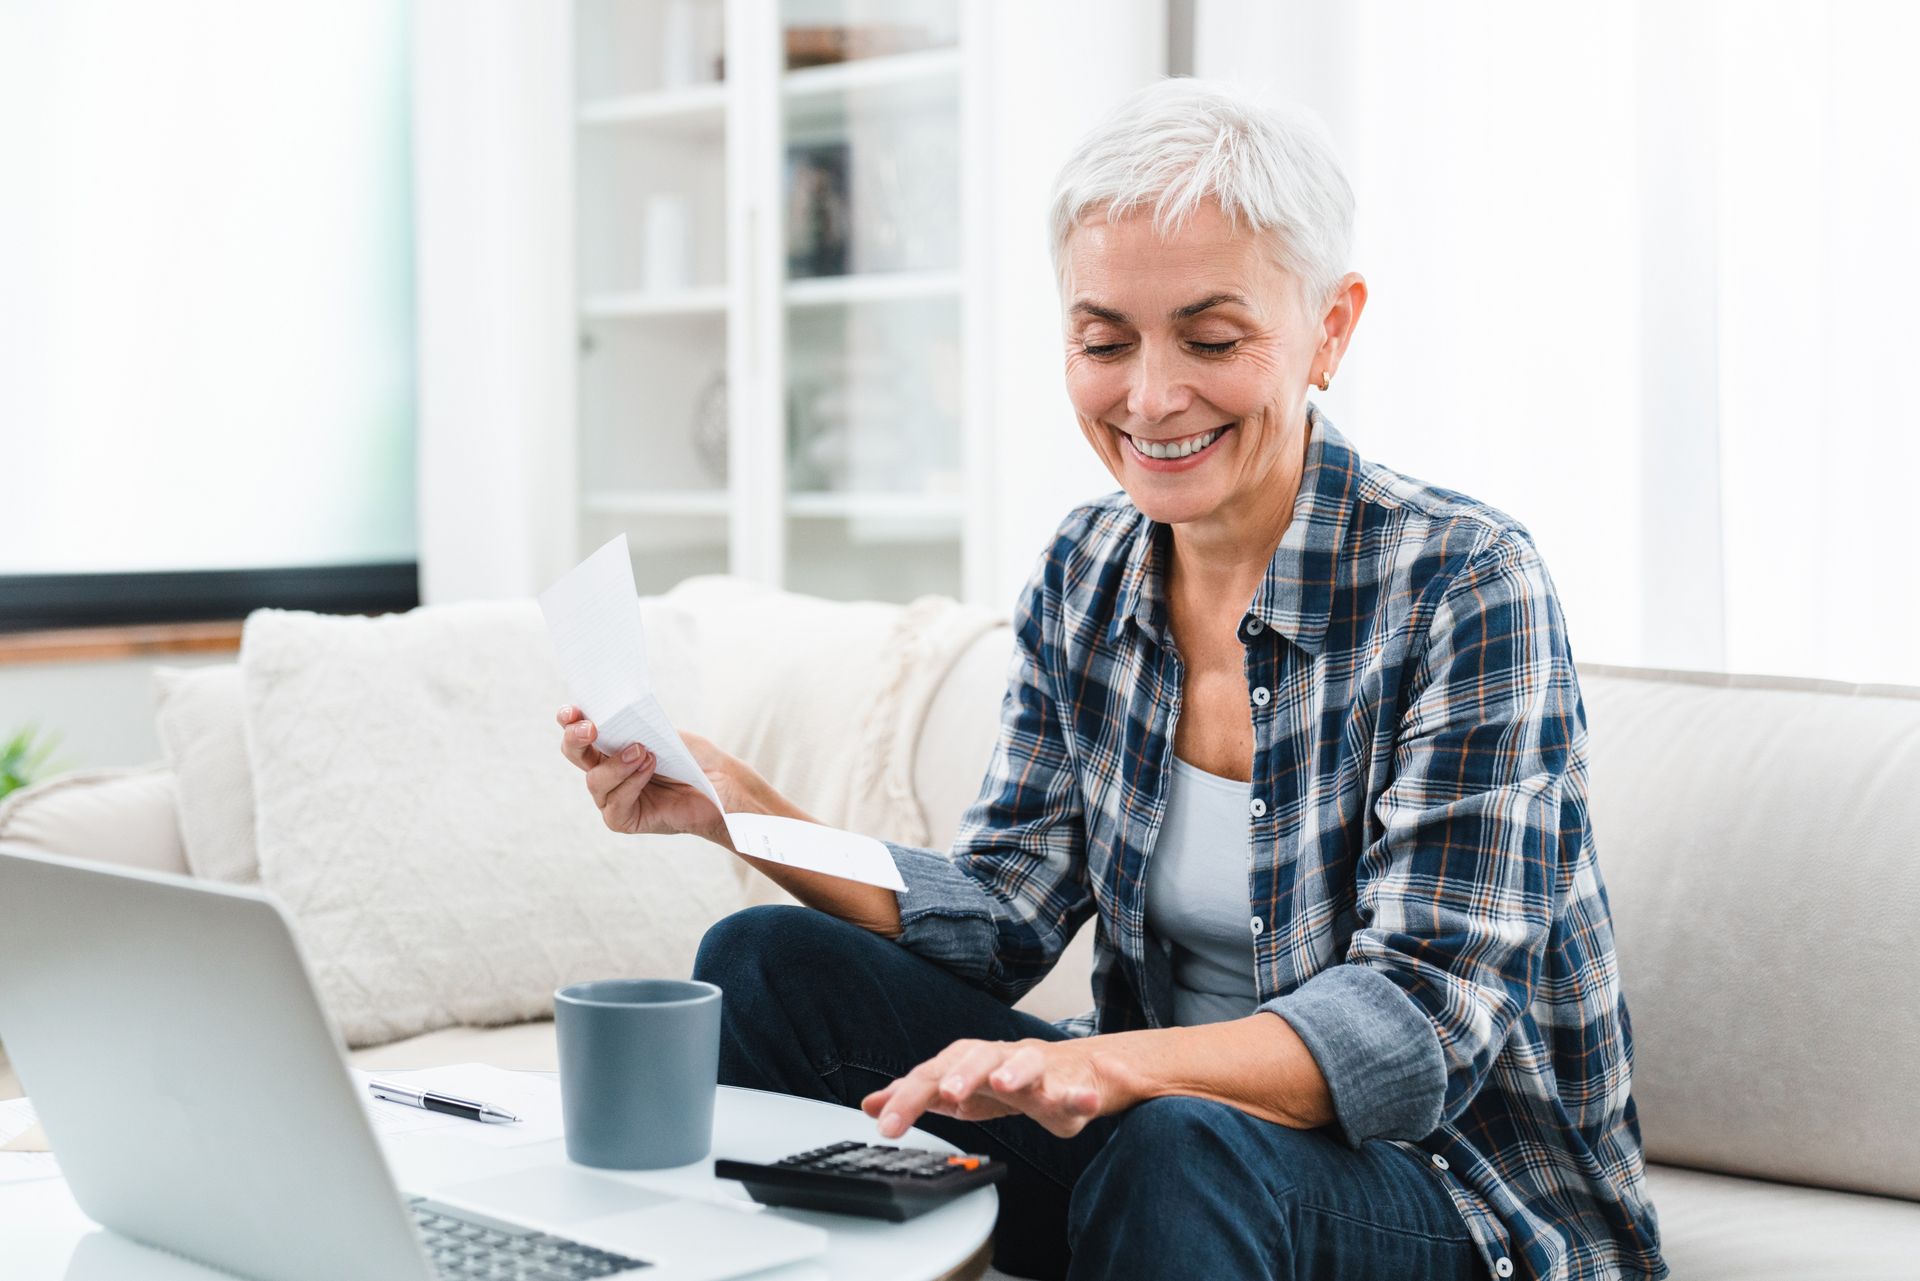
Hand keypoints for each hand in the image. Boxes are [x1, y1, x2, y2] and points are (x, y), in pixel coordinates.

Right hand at [556, 705, 760, 847]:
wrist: (721, 785)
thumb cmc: (693, 756)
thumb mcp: (663, 732)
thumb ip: (635, 726)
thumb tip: (611, 717)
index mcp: (610, 745)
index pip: (580, 730)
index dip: (570, 720)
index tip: (573, 711)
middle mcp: (605, 770)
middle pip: (574, 753)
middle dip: (576, 738)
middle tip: (592, 729)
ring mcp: (612, 796)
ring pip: (595, 781)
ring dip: (618, 764)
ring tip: (645, 752)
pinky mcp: (623, 819)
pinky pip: (614, 804)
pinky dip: (631, 783)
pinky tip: (650, 769)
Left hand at [860, 1036, 1139, 1139]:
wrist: (1071, 1072)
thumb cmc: (1009, 1081)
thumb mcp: (958, 1089)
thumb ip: (917, 1095)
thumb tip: (870, 1104)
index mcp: (969, 1062)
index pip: (933, 1075)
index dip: (908, 1098)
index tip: (887, 1126)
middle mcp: (1001, 1059)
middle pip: (977, 1058)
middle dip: (961, 1074)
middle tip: (947, 1093)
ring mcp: (1037, 1069)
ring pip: (1026, 1063)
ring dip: (1014, 1071)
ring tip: (1004, 1084)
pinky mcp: (1069, 1087)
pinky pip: (1075, 1091)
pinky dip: (1079, 1095)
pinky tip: (1082, 1100)